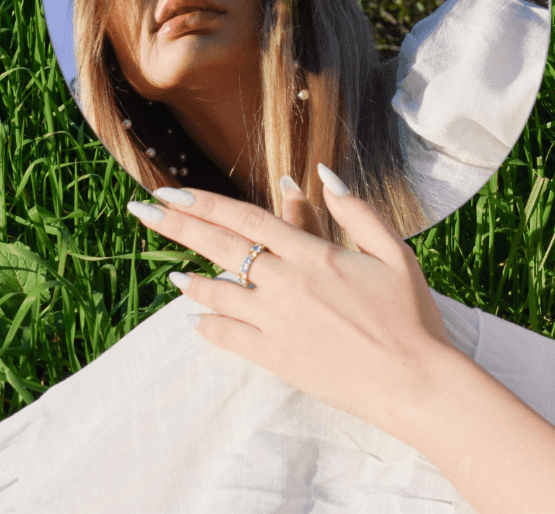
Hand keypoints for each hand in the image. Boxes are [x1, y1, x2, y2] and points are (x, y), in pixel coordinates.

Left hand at [129, 170, 457, 435]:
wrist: (414, 381)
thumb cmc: (411, 315)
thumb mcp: (393, 251)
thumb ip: (355, 210)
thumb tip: (322, 174)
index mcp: (313, 254)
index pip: (245, 219)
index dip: (203, 204)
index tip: (170, 192)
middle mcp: (287, 284)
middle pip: (220, 247)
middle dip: (175, 227)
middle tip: (141, 212)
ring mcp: (278, 323)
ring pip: (219, 294)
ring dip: (192, 282)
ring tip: (174, 277)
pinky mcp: (277, 358)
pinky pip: (229, 338)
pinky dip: (209, 326)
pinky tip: (199, 320)